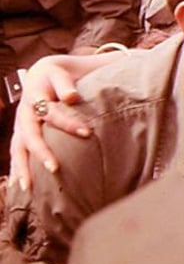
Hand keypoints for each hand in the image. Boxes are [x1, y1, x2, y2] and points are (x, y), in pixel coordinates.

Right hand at [9, 59, 92, 188]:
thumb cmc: (56, 77)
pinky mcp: (20, 135)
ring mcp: (20, 127)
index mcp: (35, 98)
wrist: (41, 75)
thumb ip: (65, 85)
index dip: (68, 123)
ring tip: (28, 188)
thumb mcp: (60, 75)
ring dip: (22, 168)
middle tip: (55, 169)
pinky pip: (16, 154)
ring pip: (18, 149)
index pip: (51, 113)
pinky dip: (17, 170)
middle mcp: (24, 115)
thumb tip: (71, 97)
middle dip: (41, 153)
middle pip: (30, 136)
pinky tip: (20, 187)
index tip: (88, 133)